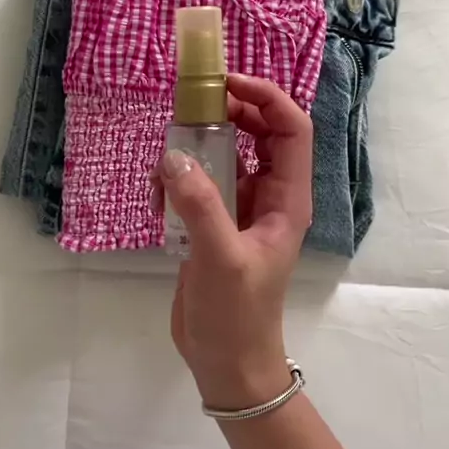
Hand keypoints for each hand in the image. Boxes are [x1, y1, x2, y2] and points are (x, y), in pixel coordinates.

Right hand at [150, 74, 312, 409]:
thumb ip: (199, 205)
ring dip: (197, 146)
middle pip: (260, 132)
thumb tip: (173, 155)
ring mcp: (241, 207)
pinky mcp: (215, 221)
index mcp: (287, 198)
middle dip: (230, 113)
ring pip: (227, 153)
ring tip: (166, 157)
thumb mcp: (220, 258)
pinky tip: (156, 196)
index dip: (267, 99)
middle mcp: (268, 195)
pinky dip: (178, 178)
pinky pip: (200, 181)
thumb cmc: (237, 314)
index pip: (291, 130)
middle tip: (190, 108)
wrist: (226, 363)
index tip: (227, 85)